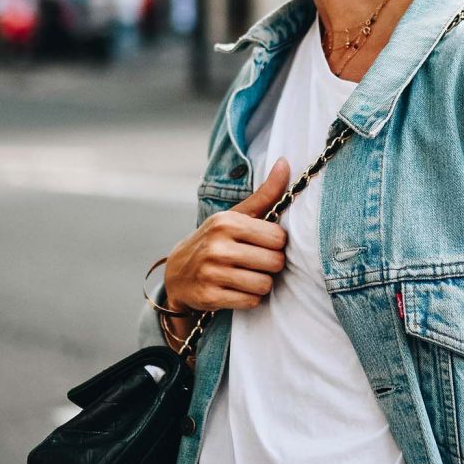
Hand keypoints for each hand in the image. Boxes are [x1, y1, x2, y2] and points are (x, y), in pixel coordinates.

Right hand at [162, 158, 290, 313]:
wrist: (177, 273)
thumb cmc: (217, 240)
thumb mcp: (236, 216)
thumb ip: (265, 193)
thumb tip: (285, 162)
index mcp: (227, 222)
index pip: (278, 238)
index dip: (276, 244)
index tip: (264, 244)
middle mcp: (217, 246)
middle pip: (274, 262)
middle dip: (271, 265)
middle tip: (257, 262)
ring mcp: (212, 272)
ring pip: (264, 284)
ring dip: (261, 283)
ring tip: (248, 276)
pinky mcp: (209, 296)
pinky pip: (251, 301)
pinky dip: (249, 298)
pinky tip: (237, 289)